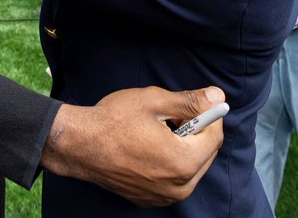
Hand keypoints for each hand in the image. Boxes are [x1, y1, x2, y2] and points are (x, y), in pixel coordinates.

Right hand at [40, 85, 224, 206]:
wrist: (79, 145)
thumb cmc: (114, 121)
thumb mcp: (155, 101)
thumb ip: (190, 101)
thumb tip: (218, 97)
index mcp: (183, 162)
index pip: (214, 136)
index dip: (207, 115)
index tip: (194, 103)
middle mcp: (178, 187)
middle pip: (205, 153)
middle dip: (195, 132)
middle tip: (170, 116)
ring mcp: (163, 197)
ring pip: (190, 167)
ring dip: (183, 147)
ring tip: (157, 132)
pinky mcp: (150, 200)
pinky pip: (173, 179)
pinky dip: (169, 163)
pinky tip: (148, 148)